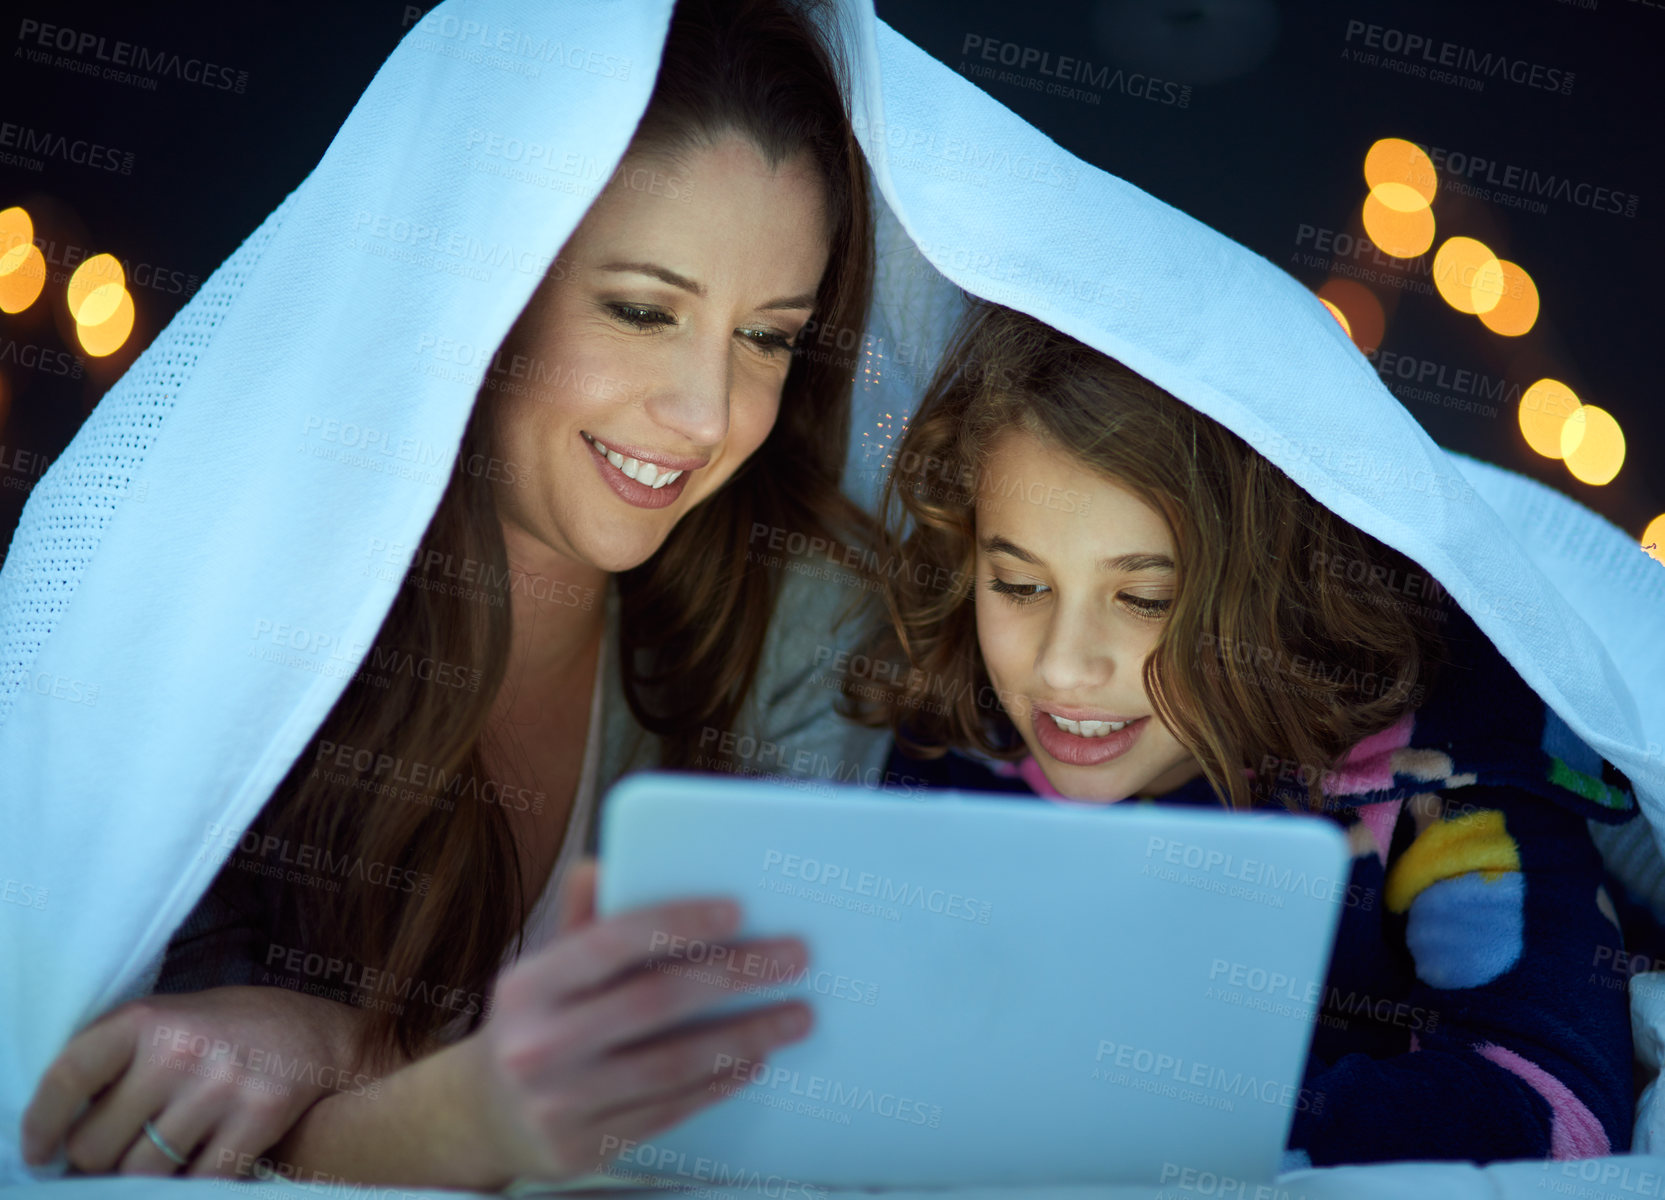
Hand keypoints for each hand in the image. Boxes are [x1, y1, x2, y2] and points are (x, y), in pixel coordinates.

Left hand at [21, 986, 373, 1177]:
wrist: (318, 1032)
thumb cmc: (228, 1031)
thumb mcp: (167, 1021)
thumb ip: (117, 1063)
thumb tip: (60, 1134)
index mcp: (146, 1018)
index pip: (67, 1077)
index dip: (41, 1125)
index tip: (38, 1154)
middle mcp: (180, 1050)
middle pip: (96, 1145)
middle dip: (99, 1161)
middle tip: (117, 1154)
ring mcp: (221, 1086)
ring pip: (141, 1174)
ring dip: (143, 1178)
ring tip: (159, 1158)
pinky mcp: (258, 1118)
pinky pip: (198, 1182)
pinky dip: (190, 1183)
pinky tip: (197, 1161)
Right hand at [461, 860, 814, 1181]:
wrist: (484, 1118)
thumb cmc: (534, 1025)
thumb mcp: (542, 969)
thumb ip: (583, 921)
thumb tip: (608, 864)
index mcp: (529, 987)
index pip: (612, 942)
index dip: (677, 922)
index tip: (738, 909)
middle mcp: (540, 1045)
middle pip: (655, 1001)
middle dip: (735, 975)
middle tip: (793, 958)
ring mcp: (562, 1104)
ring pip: (672, 1064)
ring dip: (744, 1036)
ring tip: (794, 1015)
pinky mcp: (586, 1149)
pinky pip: (669, 1110)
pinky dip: (718, 1083)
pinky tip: (754, 1060)